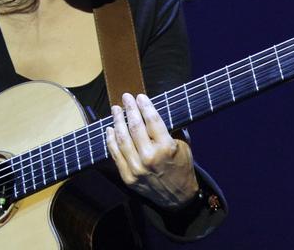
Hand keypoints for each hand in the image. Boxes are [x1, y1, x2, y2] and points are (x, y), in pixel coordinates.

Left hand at [106, 93, 198, 208]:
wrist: (178, 196)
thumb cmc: (182, 166)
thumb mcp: (183, 145)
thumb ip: (170, 129)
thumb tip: (154, 111)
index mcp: (166, 147)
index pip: (152, 120)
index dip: (145, 106)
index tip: (139, 96)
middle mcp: (150, 157)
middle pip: (135, 127)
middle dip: (129, 109)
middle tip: (126, 97)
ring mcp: (136, 168)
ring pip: (122, 139)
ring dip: (117, 122)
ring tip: (115, 110)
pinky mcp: (127, 177)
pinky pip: (115, 155)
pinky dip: (111, 140)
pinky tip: (110, 129)